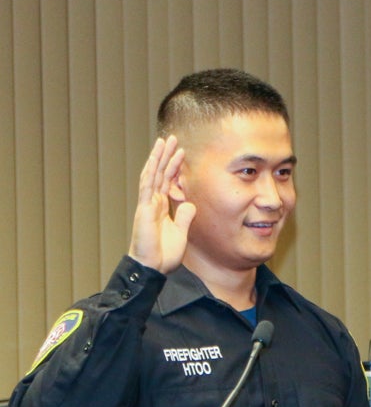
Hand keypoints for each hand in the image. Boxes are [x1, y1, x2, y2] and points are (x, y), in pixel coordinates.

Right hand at [127, 136, 195, 272]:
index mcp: (160, 208)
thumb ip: (184, 217)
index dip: (173, 167)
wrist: (151, 267)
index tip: (180, 153)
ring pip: (152, 175)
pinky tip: (155, 160)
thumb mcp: (181, 233)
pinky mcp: (144, 210)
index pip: (166, 182)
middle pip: (159, 174)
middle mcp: (152, 203)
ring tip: (164, 141)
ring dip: (158, 158)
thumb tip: (190, 204)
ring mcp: (146, 205)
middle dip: (165, 156)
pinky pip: (147, 187)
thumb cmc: (162, 254)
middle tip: (172, 139)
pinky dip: (152, 172)